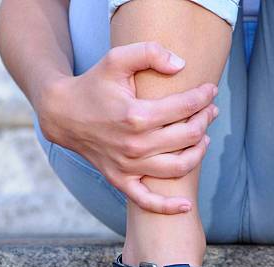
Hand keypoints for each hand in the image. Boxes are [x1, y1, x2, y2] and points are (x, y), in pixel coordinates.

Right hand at [37, 42, 218, 213]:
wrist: (63, 114)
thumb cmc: (93, 85)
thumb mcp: (116, 58)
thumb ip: (149, 53)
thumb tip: (182, 65)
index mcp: (137, 115)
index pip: (185, 107)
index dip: (203, 97)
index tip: (211, 90)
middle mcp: (135, 145)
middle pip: (188, 136)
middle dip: (205, 120)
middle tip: (210, 111)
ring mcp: (128, 166)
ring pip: (178, 167)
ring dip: (199, 153)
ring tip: (204, 138)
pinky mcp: (121, 180)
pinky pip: (147, 201)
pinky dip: (168, 207)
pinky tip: (186, 205)